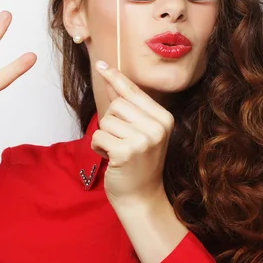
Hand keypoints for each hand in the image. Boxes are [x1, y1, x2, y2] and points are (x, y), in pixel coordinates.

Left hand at [90, 60, 174, 205]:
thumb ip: (127, 106)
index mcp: (164, 118)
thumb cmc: (139, 163)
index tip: (102, 65)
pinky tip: (111, 159)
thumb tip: (112, 78)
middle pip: (116, 105)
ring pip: (106, 121)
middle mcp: (157, 127)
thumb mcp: (140, 131)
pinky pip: (98, 137)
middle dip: (110, 121)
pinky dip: (98, 148)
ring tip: (117, 151)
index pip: (133, 92)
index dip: (116, 78)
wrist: (142, 197)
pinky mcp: (126, 152)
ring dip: (104, 136)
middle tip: (121, 140)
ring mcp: (143, 140)